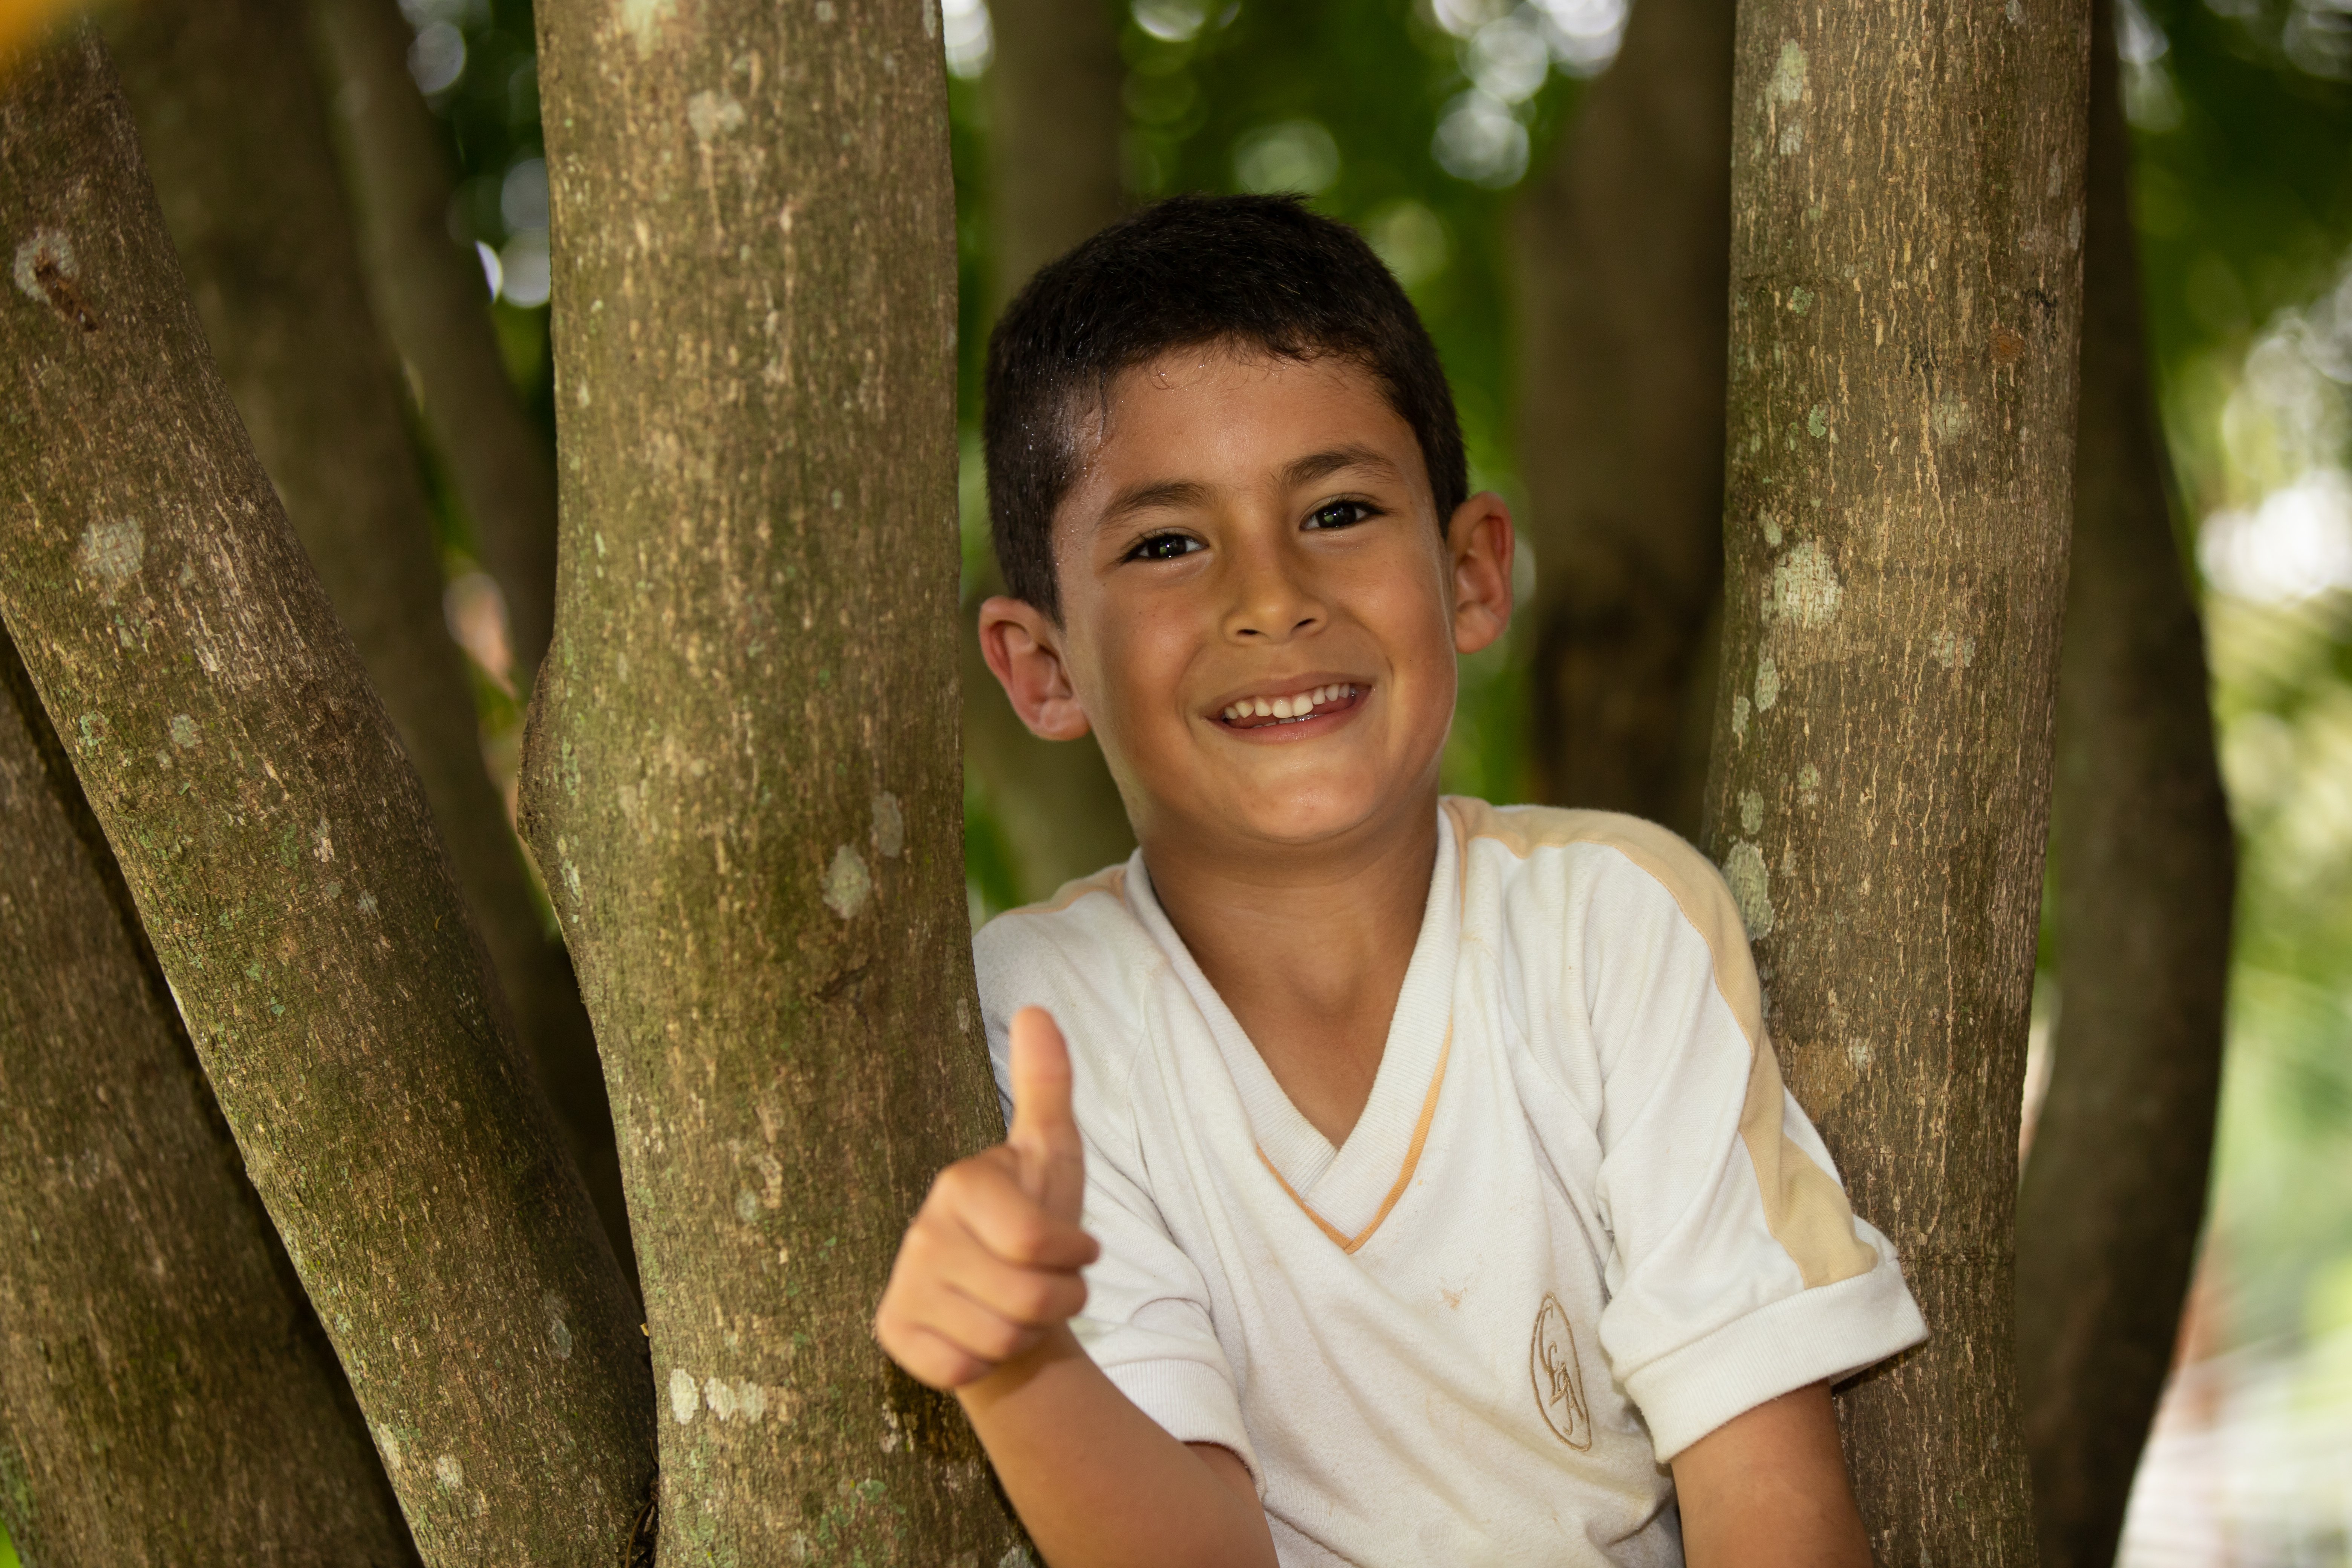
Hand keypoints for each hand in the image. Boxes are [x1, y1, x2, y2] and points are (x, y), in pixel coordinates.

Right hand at [876, 1007, 1098, 1388]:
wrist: (1004, 1302)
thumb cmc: (1034, 1227)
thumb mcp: (1053, 1158)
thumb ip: (1047, 1087)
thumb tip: (1037, 1009)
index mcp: (961, 1184)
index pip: (1038, 1245)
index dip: (1074, 1257)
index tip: (1074, 1248)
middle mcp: (922, 1231)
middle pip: (1027, 1299)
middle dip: (1059, 1301)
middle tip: (1048, 1283)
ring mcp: (903, 1285)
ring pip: (1000, 1340)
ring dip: (1028, 1334)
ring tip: (1018, 1309)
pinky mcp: (894, 1336)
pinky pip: (964, 1370)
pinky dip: (987, 1363)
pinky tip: (981, 1334)